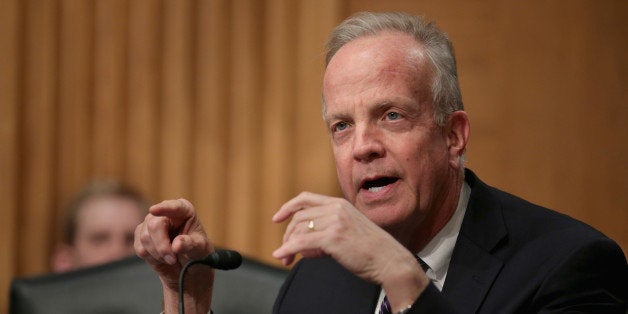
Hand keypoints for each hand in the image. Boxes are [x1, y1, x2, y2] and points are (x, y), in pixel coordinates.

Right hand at [134, 199, 212, 313]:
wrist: (186, 262)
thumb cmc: (196, 249)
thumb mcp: (200, 248)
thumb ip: (190, 244)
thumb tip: (176, 245)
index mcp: (183, 210)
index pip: (174, 207)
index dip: (164, 208)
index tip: (154, 210)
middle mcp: (165, 212)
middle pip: (154, 225)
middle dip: (162, 246)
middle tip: (173, 259)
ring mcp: (150, 222)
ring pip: (145, 238)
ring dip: (158, 254)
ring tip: (171, 259)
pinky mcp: (140, 235)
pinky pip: (139, 248)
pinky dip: (151, 257)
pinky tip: (161, 258)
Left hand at [272, 192, 423, 281]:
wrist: (389, 260)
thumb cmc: (371, 250)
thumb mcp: (348, 231)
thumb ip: (326, 231)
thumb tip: (302, 245)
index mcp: (340, 204)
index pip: (306, 198)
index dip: (288, 207)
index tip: (277, 218)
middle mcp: (336, 209)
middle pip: (299, 217)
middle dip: (287, 235)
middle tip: (284, 253)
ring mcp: (335, 222)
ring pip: (299, 230)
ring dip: (288, 246)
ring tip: (286, 259)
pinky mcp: (333, 238)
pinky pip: (301, 242)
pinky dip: (288, 249)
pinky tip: (282, 256)